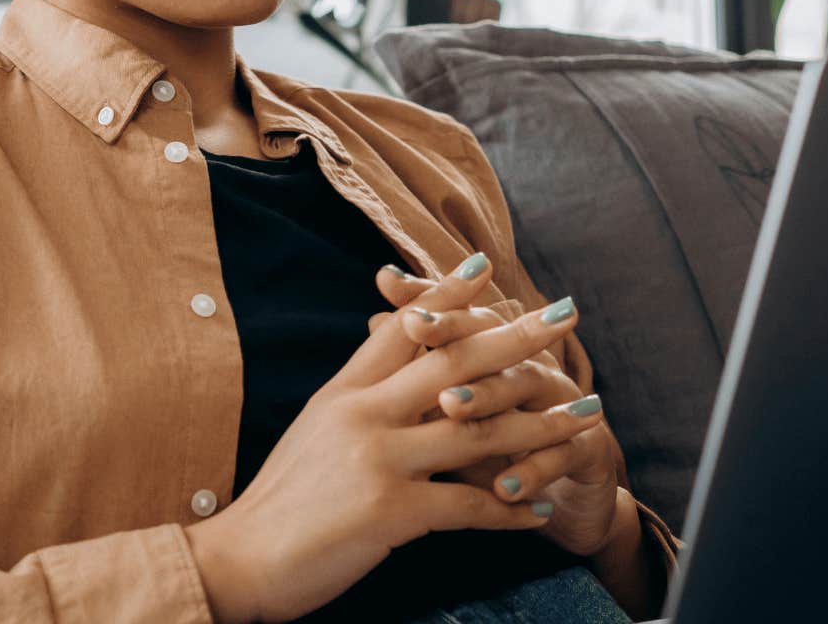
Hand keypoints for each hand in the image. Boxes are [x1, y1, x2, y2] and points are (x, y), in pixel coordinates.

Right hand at [183, 262, 592, 623]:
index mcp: (342, 392)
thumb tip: (382, 365)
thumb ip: (354, 398)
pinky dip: (512, 508)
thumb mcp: (312, 430)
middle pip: (452, 361)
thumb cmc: (280, 502)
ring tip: (586, 416)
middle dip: (516, 337)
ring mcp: (377, 459)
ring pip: (476, 429)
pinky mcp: (390, 510)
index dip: (445, 295)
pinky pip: (469, 504)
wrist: (240, 560)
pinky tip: (544, 511)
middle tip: (566, 314)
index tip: (486, 266)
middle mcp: (362, 414)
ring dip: (539, 423)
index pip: (402, 329)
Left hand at [370, 258, 624, 558]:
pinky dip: (533, 470)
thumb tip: (374, 318)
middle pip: (491, 338)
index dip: (426, 297)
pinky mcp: (587, 448)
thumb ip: (421, 373)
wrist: (564, 507)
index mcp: (499, 354)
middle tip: (415, 326)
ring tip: (449, 404)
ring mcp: (563, 403)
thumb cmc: (494, 454)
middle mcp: (531, 366)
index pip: (460, 315)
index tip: (385, 284)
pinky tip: (504, 489)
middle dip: (453, 331)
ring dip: (488, 394)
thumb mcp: (451, 418)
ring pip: (525, 386)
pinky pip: (562, 452)